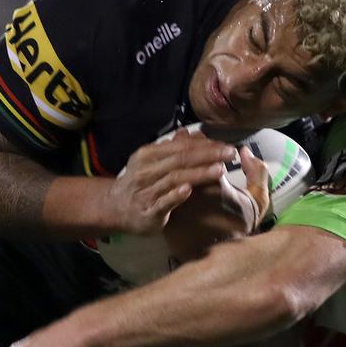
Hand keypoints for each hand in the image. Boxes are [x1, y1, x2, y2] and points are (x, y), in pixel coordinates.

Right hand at [105, 129, 236, 234]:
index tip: (226, 145)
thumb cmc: (140, 182)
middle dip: (207, 155)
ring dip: (198, 174)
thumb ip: (174, 150)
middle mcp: (146, 171)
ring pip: (174, 179)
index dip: (204, 145)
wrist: (115, 208)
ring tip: (219, 170)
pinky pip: (162, 202)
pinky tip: (188, 190)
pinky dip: (175, 196)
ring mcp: (146, 192)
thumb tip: (195, 134)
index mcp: (148, 155)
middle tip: (230, 153)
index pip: (180, 147)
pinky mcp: (148, 212)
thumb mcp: (152, 162)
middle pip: (180, 160)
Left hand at [164, 145, 269, 261]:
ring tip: (175, 146)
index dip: (202, 143)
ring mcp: (178, 205)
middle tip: (185, 134)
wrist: (222, 257)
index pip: (204, 156)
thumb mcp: (257, 200)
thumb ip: (257, 173)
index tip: (201, 136)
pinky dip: (166, 175)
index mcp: (215, 187)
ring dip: (172, 157)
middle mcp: (194, 193)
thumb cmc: (241, 226)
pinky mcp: (168, 215)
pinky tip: (169, 169)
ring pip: (170, 173)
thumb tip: (245, 152)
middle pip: (182, 160)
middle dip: (184, 144)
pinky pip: (163, 187)